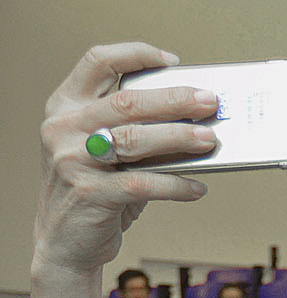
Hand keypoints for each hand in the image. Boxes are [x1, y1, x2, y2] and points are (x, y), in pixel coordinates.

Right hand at [32, 45, 216, 297]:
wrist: (65, 242)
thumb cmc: (96, 190)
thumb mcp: (106, 153)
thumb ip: (136, 132)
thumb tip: (196, 120)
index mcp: (65, 106)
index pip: (98, 62)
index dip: (137, 55)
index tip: (174, 62)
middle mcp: (63, 128)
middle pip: (127, 102)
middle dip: (175, 100)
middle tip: (210, 102)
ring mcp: (73, 160)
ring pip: (135, 139)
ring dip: (180, 138)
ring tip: (211, 139)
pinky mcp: (91, 194)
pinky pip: (144, 184)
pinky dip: (177, 185)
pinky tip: (197, 188)